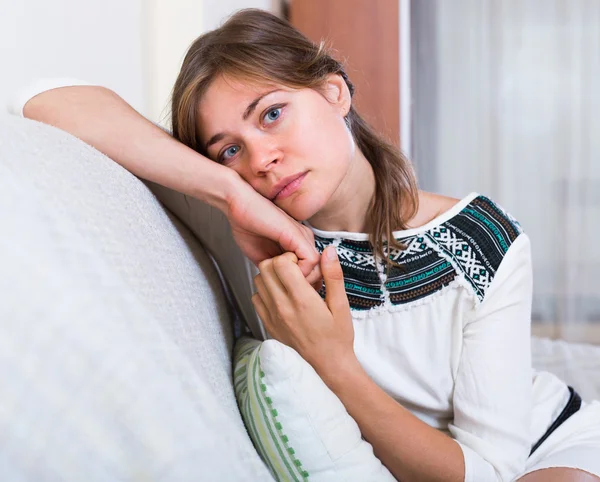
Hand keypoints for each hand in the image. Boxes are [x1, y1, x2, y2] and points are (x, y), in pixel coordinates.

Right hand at [226, 179, 322, 289]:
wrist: (237, 203)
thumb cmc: (246, 224)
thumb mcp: (263, 257)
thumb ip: (276, 271)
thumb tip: (282, 288)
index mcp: (298, 242)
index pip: (312, 270)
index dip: (302, 284)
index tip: (287, 290)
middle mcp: (305, 238)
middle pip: (319, 271)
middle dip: (304, 285)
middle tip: (286, 288)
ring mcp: (303, 236)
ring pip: (318, 268)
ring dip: (300, 279)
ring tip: (281, 279)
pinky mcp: (297, 234)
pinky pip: (310, 260)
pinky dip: (298, 271)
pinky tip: (281, 269)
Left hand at [251, 246, 355, 376]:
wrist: (328, 365)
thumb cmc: (337, 335)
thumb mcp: (341, 305)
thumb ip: (333, 276)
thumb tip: (328, 251)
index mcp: (302, 300)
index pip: (281, 264)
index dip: (290, 257)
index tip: (301, 264)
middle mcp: (283, 307)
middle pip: (265, 268)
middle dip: (279, 262)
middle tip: (294, 270)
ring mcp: (272, 317)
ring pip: (258, 281)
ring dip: (271, 275)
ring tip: (288, 282)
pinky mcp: (268, 325)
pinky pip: (256, 299)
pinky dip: (265, 291)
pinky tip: (281, 295)